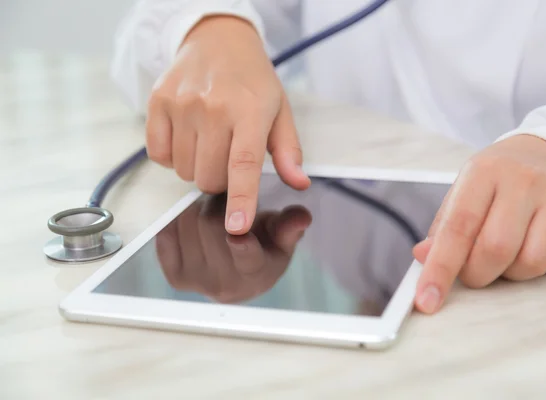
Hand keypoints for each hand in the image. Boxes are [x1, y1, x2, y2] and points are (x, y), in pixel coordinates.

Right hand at [146, 16, 310, 235]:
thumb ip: (289, 150)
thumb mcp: (279, 110)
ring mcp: (182, 104)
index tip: (236, 226)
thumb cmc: (252, 80)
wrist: (216, 39)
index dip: (241, 199)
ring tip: (209, 140)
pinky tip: (187, 135)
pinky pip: (159, 155)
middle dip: (220, 180)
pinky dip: (173, 156)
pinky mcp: (157, 102)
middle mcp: (213, 107)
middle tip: (229, 154)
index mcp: (251, 110)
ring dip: (198, 167)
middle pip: (209, 178)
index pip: (244, 164)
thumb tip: (299, 182)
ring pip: (184, 171)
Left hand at [155, 195, 311, 302]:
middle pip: (210, 227)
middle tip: (224, 193)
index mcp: (255, 276)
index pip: (247, 259)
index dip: (241, 246)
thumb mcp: (283, 237)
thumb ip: (291, 225)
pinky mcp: (175, 277)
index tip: (237, 233)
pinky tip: (192, 217)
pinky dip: (178, 219)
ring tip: (211, 205)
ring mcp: (196, 284)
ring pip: (187, 225)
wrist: (240, 276)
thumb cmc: (265, 250)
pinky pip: (168, 234)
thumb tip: (302, 217)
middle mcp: (224, 286)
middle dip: (216, 203)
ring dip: (197, 207)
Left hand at [413, 135, 545, 313]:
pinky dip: (538, 268)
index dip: (440, 269)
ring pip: (530, 263)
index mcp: (483, 172)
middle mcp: (522, 180)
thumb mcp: (464, 192)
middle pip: (495, 250)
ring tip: (505, 254)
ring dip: (510, 274)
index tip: (427, 300)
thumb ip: (444, 227)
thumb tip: (424, 256)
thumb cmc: (499, 178)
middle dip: (477, 274)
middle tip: (472, 270)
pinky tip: (531, 245)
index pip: (457, 228)